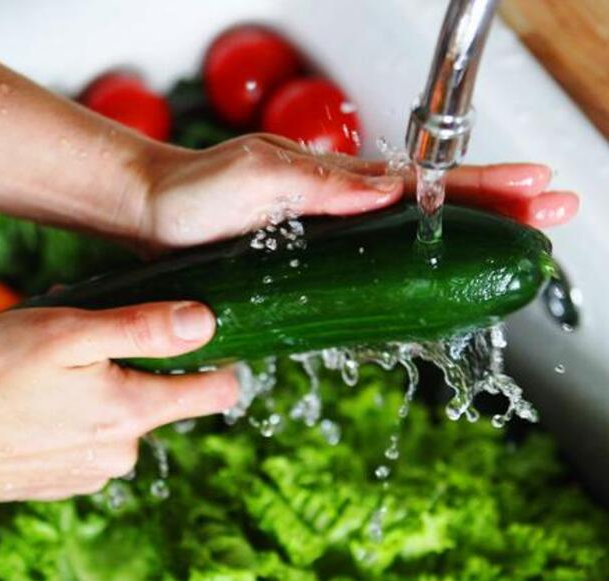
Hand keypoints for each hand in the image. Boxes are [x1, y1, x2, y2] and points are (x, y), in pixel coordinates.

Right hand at [0, 302, 235, 505]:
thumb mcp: (70, 332)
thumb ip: (144, 327)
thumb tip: (205, 322)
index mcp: (134, 412)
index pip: (217, 392)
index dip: (218, 359)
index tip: (202, 336)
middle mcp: (122, 451)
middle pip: (158, 396)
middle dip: (130, 362)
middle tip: (82, 339)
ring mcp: (92, 471)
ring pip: (118, 413)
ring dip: (96, 384)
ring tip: (46, 366)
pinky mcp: (64, 480)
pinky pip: (88, 436)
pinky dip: (72, 411)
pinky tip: (33, 396)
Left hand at [141, 133, 577, 249]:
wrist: (154, 217)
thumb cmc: (193, 191)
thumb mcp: (257, 176)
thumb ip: (320, 183)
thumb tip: (388, 190)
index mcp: (337, 182)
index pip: (427, 183)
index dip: (482, 187)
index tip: (535, 188)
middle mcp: (341, 208)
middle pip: (435, 208)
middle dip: (496, 208)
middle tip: (550, 214)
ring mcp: (329, 237)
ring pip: (412, 238)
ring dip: (465, 239)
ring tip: (513, 243)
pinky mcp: (311, 265)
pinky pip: (374, 267)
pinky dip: (414, 269)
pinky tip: (437, 280)